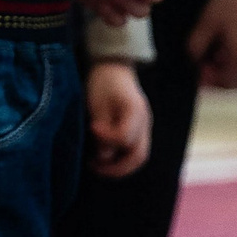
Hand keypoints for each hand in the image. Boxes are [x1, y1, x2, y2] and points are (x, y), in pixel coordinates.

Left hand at [82, 60, 151, 177]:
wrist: (114, 69)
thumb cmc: (104, 82)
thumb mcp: (98, 101)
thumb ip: (103, 128)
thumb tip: (104, 156)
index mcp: (136, 111)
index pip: (125, 137)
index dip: (106, 138)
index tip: (91, 128)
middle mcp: (145, 123)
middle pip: (139, 156)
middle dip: (116, 167)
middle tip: (93, 166)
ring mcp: (144, 128)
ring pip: (138, 157)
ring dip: (118, 167)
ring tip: (96, 166)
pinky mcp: (138, 131)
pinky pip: (133, 151)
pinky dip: (119, 159)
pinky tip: (102, 159)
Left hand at [188, 0, 236, 89]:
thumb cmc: (230, 0)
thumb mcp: (206, 23)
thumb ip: (195, 47)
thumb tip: (191, 63)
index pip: (226, 83)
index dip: (208, 80)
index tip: (195, 67)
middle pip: (235, 80)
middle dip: (217, 75)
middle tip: (200, 61)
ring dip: (224, 65)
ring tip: (211, 46)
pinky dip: (233, 56)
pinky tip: (222, 38)